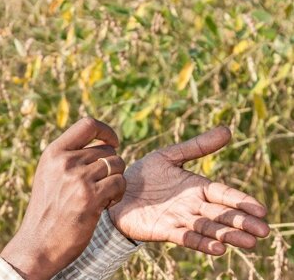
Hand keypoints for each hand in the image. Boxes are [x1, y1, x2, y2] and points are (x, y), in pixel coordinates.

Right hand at [1, 118, 125, 279]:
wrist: (38, 243)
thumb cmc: (47, 210)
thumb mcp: (49, 174)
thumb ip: (69, 156)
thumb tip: (102, 143)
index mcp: (53, 152)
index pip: (87, 124)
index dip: (106, 131)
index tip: (112, 142)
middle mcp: (65, 161)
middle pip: (107, 150)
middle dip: (112, 165)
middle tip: (103, 184)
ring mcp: (77, 178)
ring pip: (117, 164)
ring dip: (116, 180)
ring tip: (104, 195)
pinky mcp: (90, 197)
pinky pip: (120, 182)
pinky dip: (118, 193)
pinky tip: (106, 204)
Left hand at [108, 126, 269, 254]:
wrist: (116, 190)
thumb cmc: (144, 174)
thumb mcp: (168, 156)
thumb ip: (196, 147)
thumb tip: (227, 130)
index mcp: (197, 187)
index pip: (224, 194)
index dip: (241, 201)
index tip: (260, 209)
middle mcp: (193, 205)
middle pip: (222, 214)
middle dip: (242, 222)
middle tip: (262, 231)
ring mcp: (181, 219)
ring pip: (209, 228)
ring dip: (228, 236)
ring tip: (248, 242)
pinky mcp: (166, 231)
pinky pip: (187, 238)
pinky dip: (202, 243)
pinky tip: (217, 249)